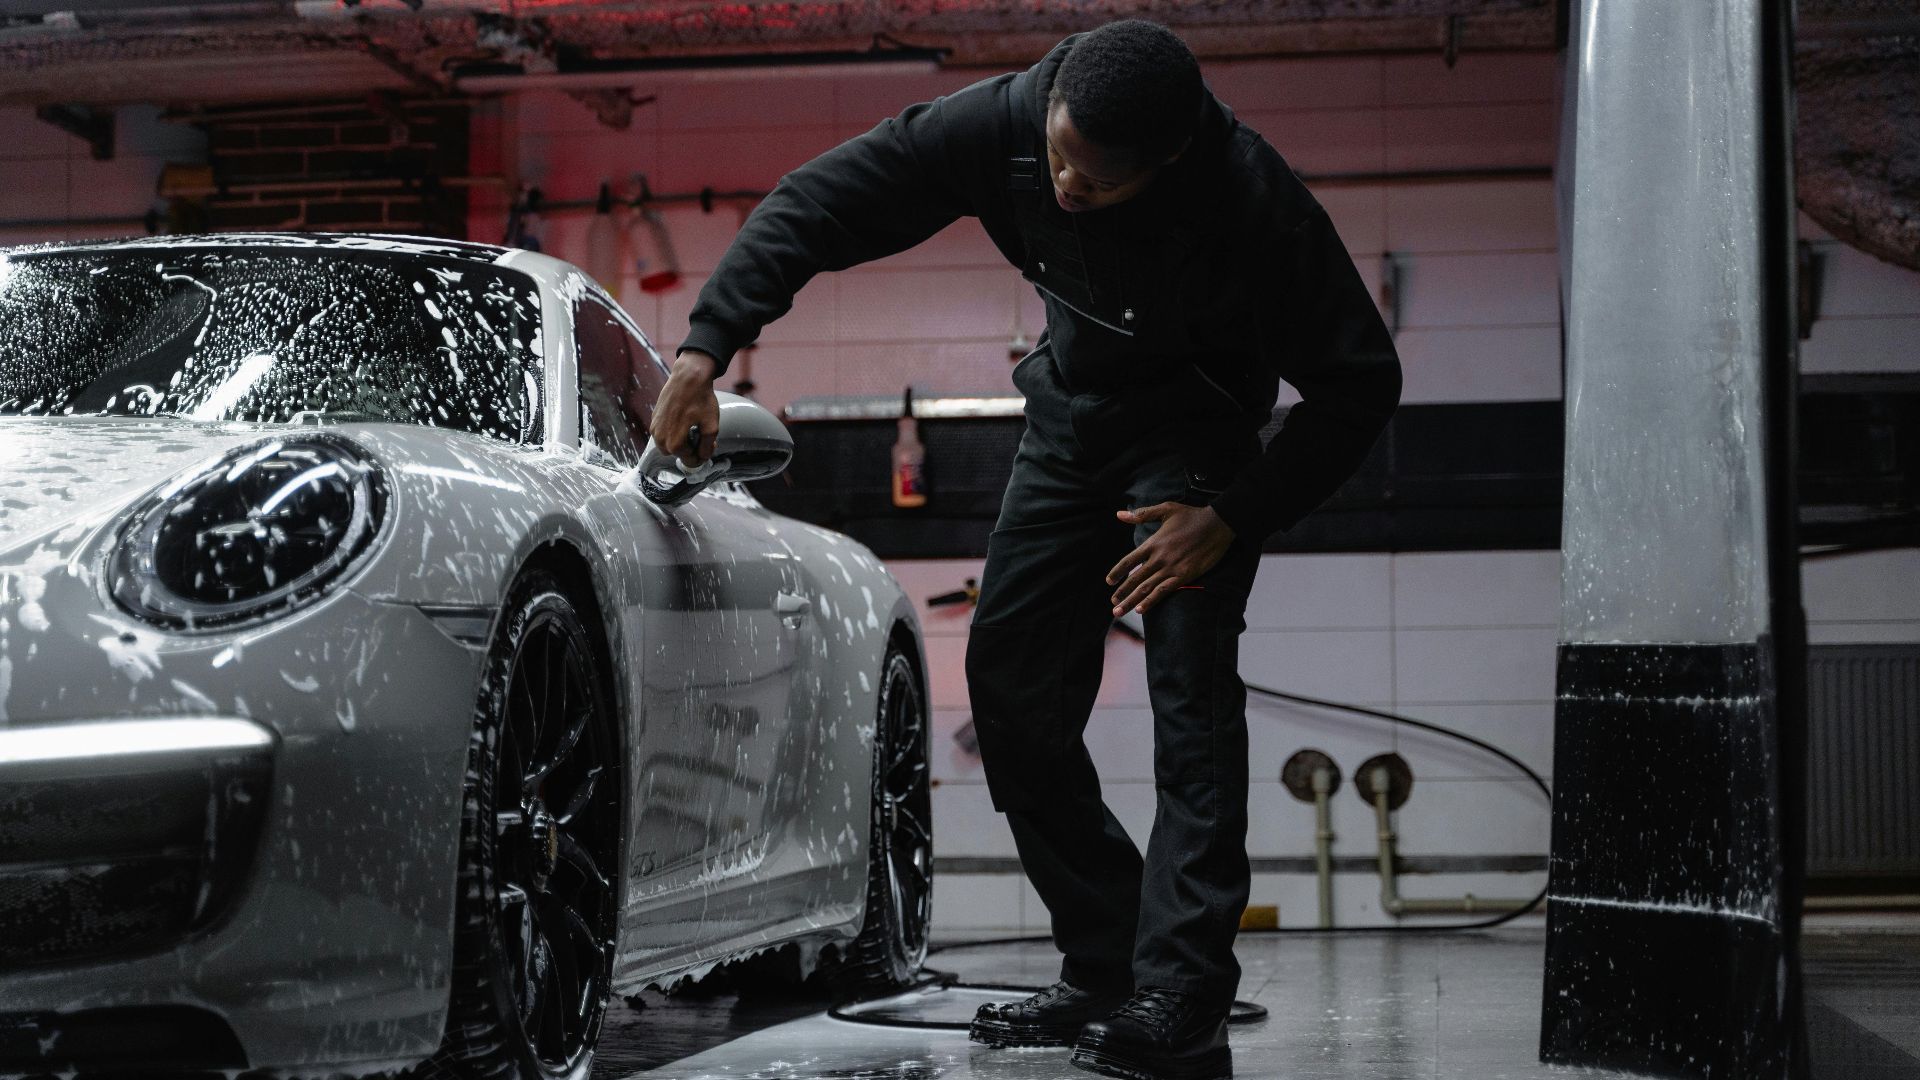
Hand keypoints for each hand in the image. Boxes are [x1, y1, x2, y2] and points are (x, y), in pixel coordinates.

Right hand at [650, 349, 719, 465]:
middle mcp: (660, 437)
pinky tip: (684, 421)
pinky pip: (663, 433)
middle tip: (701, 438)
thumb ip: (707, 447)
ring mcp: (655, 427)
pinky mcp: (654, 418)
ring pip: (668, 445)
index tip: (708, 447)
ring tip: (692, 429)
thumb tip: (703, 456)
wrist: (688, 377)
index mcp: (674, 443)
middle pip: (677, 454)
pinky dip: (673, 432)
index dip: (701, 457)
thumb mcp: (711, 426)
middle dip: (690, 450)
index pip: (689, 461)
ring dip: (680, 442)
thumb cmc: (700, 399)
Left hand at [1106, 503, 1236, 615]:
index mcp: (1153, 543)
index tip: (1109, 582)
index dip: (1118, 572)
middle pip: (1135, 578)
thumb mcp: (1166, 509)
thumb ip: (1142, 514)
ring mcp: (1171, 568)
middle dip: (1122, 593)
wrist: (1218, 524)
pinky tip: (1141, 610)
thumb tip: (1119, 515)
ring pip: (1146, 588)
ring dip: (1131, 601)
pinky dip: (1151, 601)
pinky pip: (1164, 591)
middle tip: (1113, 604)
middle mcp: (1159, 557)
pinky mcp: (1184, 576)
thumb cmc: (1192, 515)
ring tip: (1119, 612)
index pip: (1129, 560)